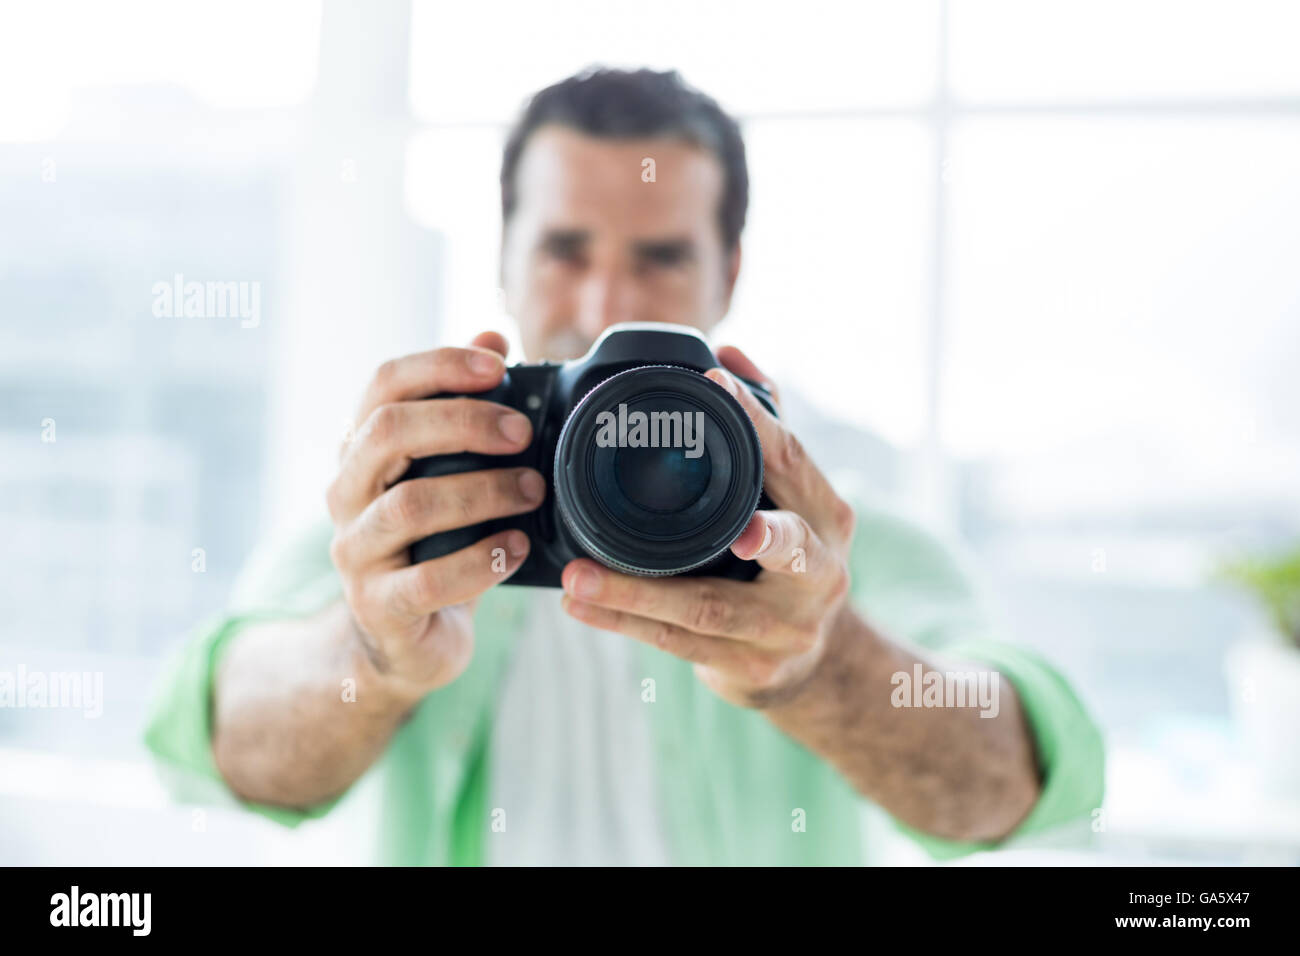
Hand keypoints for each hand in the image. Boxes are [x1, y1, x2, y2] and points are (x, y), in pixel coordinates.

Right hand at [325, 331, 544, 700]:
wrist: (403, 641)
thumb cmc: (433, 544)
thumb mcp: (446, 473)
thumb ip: (463, 408)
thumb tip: (492, 333)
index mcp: (361, 451)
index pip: (382, 385)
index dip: (439, 365)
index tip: (498, 366)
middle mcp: (345, 494)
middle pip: (388, 432)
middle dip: (463, 422)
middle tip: (523, 433)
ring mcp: (356, 552)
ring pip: (408, 505)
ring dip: (482, 492)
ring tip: (534, 492)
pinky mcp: (378, 607)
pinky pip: (426, 579)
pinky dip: (480, 560)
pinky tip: (516, 549)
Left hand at [559, 346, 855, 708]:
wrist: (811, 660)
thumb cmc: (789, 558)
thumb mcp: (792, 496)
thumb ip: (763, 424)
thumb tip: (731, 353)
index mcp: (828, 517)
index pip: (796, 462)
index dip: (760, 421)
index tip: (715, 381)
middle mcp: (820, 574)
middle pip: (787, 550)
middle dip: (760, 538)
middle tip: (728, 532)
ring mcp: (785, 628)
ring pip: (709, 610)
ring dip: (638, 593)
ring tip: (579, 576)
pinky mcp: (750, 668)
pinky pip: (677, 644)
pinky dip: (623, 623)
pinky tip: (581, 606)